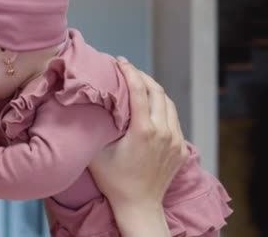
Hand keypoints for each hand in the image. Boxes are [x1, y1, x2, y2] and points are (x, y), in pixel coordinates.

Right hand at [89, 59, 188, 236]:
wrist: (139, 206)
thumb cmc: (114, 181)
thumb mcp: (97, 153)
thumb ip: (94, 128)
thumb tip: (86, 106)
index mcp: (143, 130)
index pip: (139, 90)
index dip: (129, 71)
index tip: (120, 61)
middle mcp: (164, 132)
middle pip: (157, 91)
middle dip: (143, 76)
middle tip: (129, 69)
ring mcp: (176, 140)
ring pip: (169, 104)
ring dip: (155, 90)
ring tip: (140, 84)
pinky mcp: (182, 149)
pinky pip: (174, 120)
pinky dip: (163, 108)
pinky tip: (152, 108)